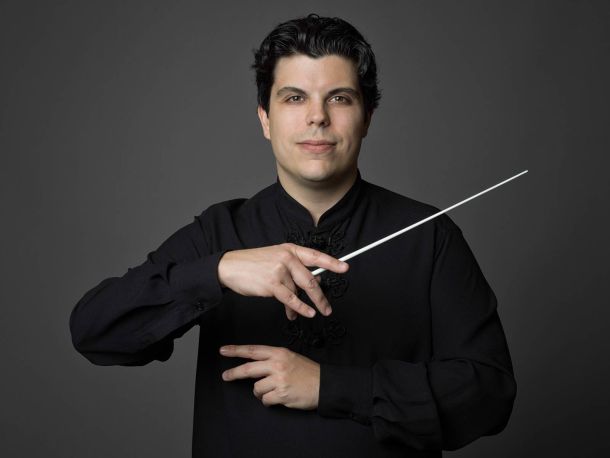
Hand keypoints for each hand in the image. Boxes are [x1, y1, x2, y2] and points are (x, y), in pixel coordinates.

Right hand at [217, 243, 348, 319]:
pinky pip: (290, 299)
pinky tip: (304, 314)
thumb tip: (310, 285)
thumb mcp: (275, 259)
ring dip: (301, 307)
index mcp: (290, 249)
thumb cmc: (253, 265)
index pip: (315, 256)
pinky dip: (299, 309)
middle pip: (311, 280)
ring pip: (298, 292)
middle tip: (328, 309)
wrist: (230, 267)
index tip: (345, 268)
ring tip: (303, 315)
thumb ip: (293, 270)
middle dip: (321, 297)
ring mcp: (280, 270)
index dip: (332, 263)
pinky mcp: (272, 283)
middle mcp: (287, 258)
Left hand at [220, 344, 319, 409]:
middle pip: (248, 369)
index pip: (253, 350)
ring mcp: (279, 380)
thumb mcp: (290, 357)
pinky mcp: (281, 394)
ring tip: (273, 391)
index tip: (223, 350)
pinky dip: (269, 401)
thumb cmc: (307, 372)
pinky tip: (278, 398)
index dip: (236, 350)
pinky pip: (265, 400)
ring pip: (256, 388)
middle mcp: (277, 365)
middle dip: (234, 373)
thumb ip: (272, 359)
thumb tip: (254, 365)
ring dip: (261, 392)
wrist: (323, 385)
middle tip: (226, 376)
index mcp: (279, 353)